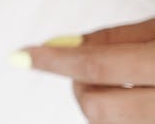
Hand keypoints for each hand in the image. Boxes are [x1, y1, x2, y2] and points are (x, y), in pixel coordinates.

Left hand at [18, 18, 154, 121]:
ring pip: (106, 123)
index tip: (26, 55)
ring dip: (100, 101)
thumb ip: (117, 38)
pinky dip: (115, 113)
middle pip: (97, 106)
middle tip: (86, 64)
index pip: (97, 67)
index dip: (55, 60)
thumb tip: (69, 44)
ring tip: (119, 81)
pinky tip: (129, 97)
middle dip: (81, 85)